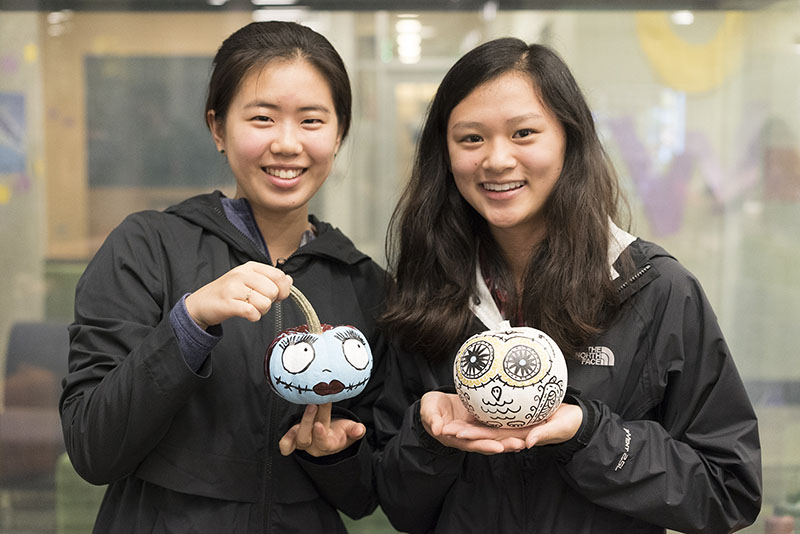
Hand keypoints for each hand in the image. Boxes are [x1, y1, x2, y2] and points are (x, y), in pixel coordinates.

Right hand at [185, 261, 291, 328]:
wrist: (201, 303)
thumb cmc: (228, 293)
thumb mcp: (250, 281)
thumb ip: (270, 280)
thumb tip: (289, 280)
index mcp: (250, 267)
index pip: (279, 276)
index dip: (282, 289)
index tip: (274, 296)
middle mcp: (242, 274)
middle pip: (273, 291)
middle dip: (270, 301)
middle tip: (257, 303)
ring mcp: (233, 288)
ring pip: (264, 303)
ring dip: (261, 311)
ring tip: (250, 308)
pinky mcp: (227, 303)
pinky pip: (252, 312)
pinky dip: (254, 317)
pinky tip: (247, 314)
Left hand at [278, 403, 366, 456]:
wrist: (332, 435)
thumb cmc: (342, 431)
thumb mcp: (352, 430)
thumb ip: (356, 430)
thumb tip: (359, 429)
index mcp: (330, 445)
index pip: (323, 443)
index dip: (320, 436)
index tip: (318, 424)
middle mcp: (314, 446)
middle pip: (306, 438)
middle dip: (308, 420)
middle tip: (314, 403)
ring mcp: (303, 442)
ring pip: (297, 437)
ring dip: (301, 421)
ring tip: (309, 404)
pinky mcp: (295, 437)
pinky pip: (286, 444)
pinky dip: (286, 440)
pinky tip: (289, 427)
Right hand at [419, 391, 526, 453]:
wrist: (435, 406)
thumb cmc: (430, 409)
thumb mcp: (428, 412)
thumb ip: (433, 420)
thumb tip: (437, 429)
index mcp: (457, 438)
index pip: (473, 443)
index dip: (485, 446)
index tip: (498, 447)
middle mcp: (470, 437)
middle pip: (490, 442)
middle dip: (505, 444)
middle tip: (522, 443)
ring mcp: (477, 430)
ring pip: (497, 435)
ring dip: (512, 437)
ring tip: (529, 436)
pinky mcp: (482, 422)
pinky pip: (498, 425)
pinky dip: (510, 426)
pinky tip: (525, 423)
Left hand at [445, 402, 583, 448]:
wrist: (575, 418)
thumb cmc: (568, 425)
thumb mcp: (558, 429)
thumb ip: (544, 434)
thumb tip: (527, 443)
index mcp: (519, 437)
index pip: (492, 437)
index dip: (474, 436)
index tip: (457, 433)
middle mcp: (512, 431)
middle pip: (483, 431)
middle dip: (464, 431)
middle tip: (444, 427)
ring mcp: (513, 423)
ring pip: (487, 422)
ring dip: (469, 423)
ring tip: (449, 419)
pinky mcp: (516, 415)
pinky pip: (498, 411)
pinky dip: (484, 407)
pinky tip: (471, 398)